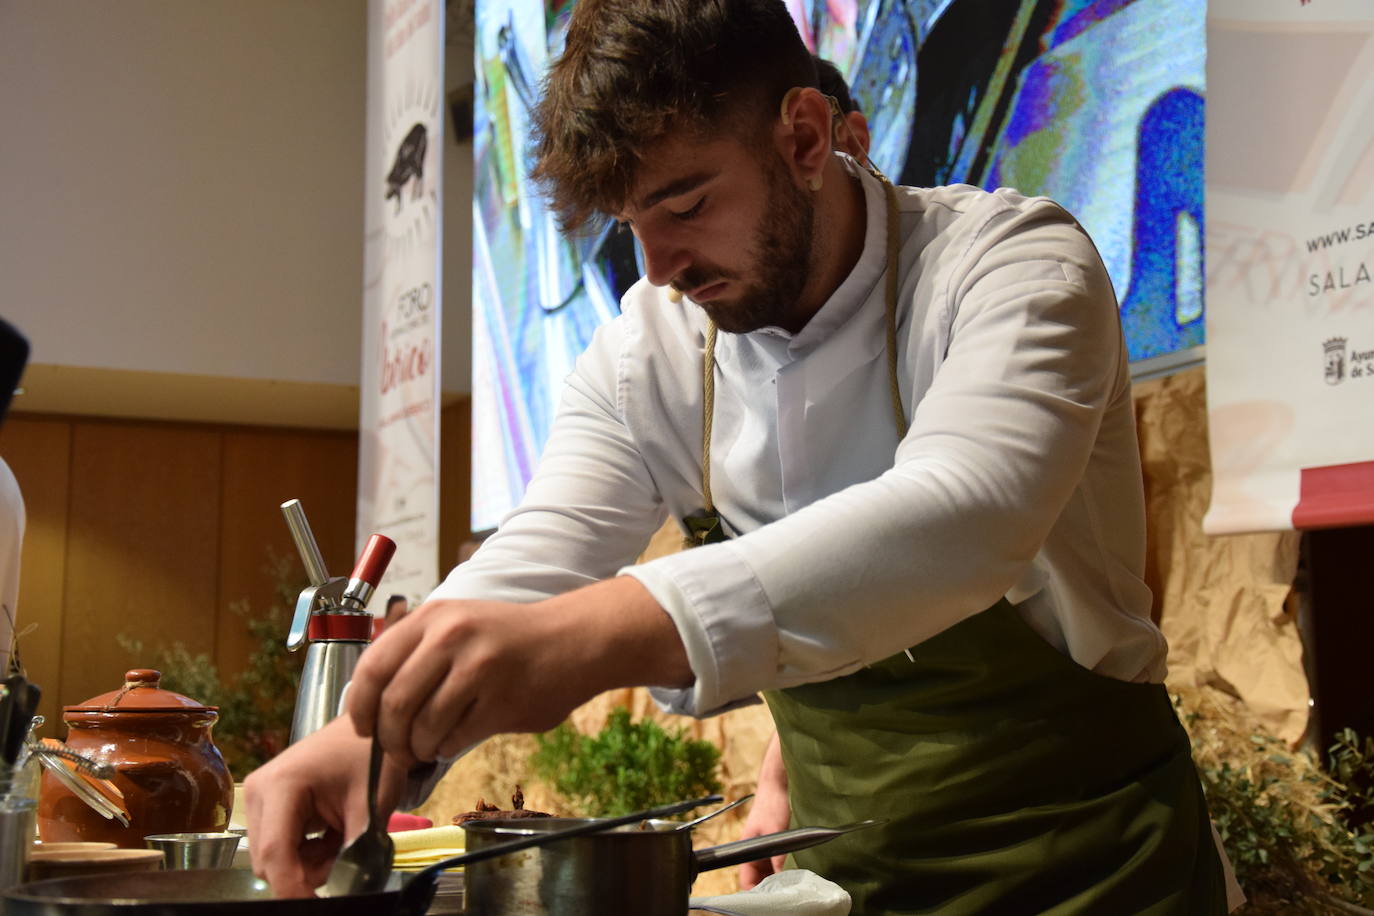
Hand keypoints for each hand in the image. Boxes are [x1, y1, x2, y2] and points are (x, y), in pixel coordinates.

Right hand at [243, 715, 407, 896]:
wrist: (367, 729)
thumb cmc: (371, 755)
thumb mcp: (372, 803)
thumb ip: (357, 849)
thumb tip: (349, 888)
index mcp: (282, 785)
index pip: (276, 853)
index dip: (292, 888)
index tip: (316, 905)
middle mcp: (260, 793)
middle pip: (269, 860)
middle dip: (306, 872)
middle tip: (346, 855)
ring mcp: (260, 799)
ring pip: (273, 859)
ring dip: (308, 863)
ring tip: (341, 838)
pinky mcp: (267, 807)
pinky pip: (279, 848)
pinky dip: (306, 853)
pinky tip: (330, 834)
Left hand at [346, 575, 691, 766]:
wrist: (573, 640)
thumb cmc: (511, 638)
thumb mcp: (458, 623)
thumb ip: (417, 653)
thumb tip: (372, 704)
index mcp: (434, 617)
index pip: (373, 667)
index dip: (360, 705)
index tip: (362, 726)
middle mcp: (452, 637)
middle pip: (394, 704)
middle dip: (388, 739)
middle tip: (396, 750)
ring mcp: (478, 668)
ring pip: (423, 727)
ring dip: (419, 748)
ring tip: (426, 747)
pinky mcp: (501, 701)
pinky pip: (455, 738)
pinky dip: (447, 748)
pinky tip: (454, 740)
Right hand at [739, 731, 789, 888]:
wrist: (778, 783)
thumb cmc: (771, 803)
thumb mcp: (776, 830)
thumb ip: (778, 854)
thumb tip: (781, 877)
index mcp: (747, 849)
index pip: (745, 878)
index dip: (753, 890)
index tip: (766, 899)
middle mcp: (754, 851)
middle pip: (757, 877)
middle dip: (767, 886)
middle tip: (782, 894)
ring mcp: (764, 847)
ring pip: (768, 871)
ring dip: (777, 878)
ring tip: (789, 885)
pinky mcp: (774, 842)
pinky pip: (776, 862)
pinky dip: (783, 868)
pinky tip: (794, 871)